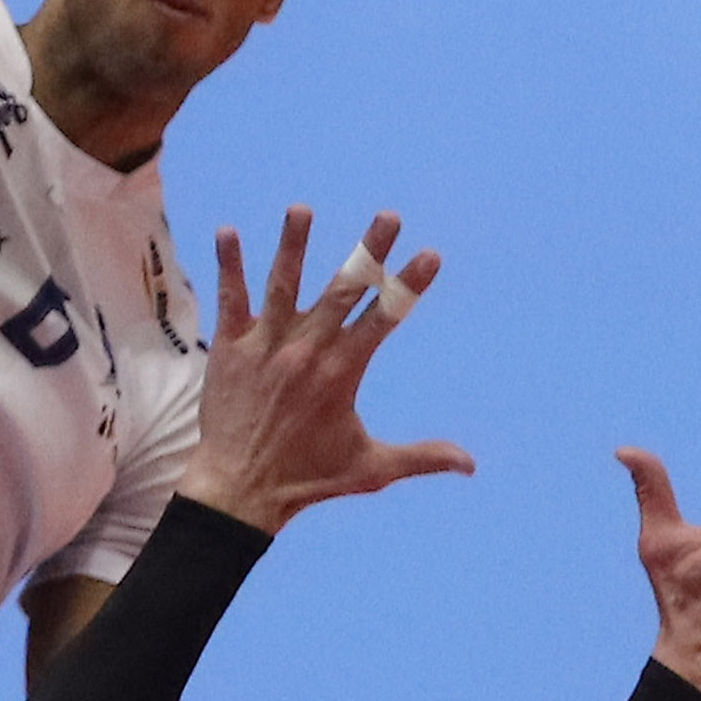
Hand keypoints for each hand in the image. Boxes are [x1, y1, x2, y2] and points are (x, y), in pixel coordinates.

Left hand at [175, 209, 474, 536]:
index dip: (409, 286)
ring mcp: (266, 348)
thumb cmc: (307, 480)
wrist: (238, 491)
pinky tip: (228, 231)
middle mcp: (306, 353)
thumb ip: (422, 458)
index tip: (430, 254)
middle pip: (342, 291)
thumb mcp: (372, 470)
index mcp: (342, 374)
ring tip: (301, 209)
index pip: (383, 320)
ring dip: (293, 245)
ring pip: (282, 286)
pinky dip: (229, 267)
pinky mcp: (230, 349)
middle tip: (388, 216)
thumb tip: (471, 464)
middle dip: (368, 252)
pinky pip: (231, 300)